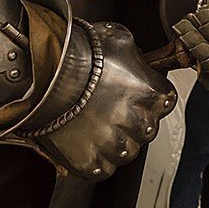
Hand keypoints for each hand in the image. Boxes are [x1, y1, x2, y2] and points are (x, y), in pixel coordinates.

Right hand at [29, 21, 176, 182]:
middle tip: (116, 112)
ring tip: (99, 129)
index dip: (152, 98)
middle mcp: (135, 120)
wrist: (42, 75)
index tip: (140, 95)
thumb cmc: (77, 53)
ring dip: (117, 143)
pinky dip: (97, 161)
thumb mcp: (117, 38)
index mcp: (149, 92)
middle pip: (148, 129)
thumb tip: (137, 58)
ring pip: (127, 153)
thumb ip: (134, 53)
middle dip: (136, 122)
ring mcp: (111, 143)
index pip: (166, 102)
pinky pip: (102, 169)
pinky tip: (87, 145)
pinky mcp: (88, 161)